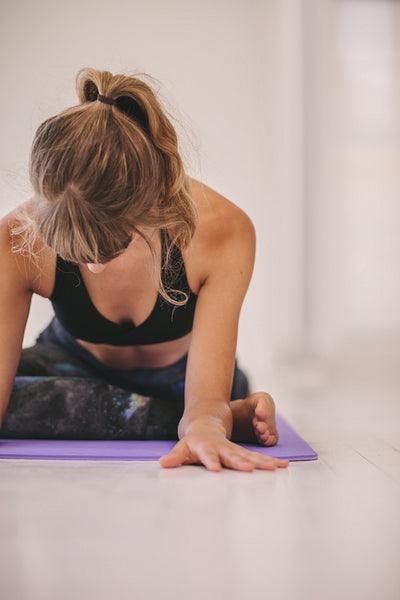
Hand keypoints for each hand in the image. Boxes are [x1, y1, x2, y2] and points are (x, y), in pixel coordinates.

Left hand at [159, 420, 288, 471]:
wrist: (206, 423)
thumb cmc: (193, 440)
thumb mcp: (182, 448)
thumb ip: (175, 457)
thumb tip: (162, 464)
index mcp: (207, 447)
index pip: (208, 455)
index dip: (211, 461)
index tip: (216, 469)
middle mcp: (223, 448)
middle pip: (234, 456)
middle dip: (242, 462)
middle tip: (251, 469)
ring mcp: (235, 450)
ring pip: (250, 456)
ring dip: (263, 462)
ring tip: (277, 468)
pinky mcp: (243, 453)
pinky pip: (258, 457)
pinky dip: (269, 462)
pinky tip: (283, 466)